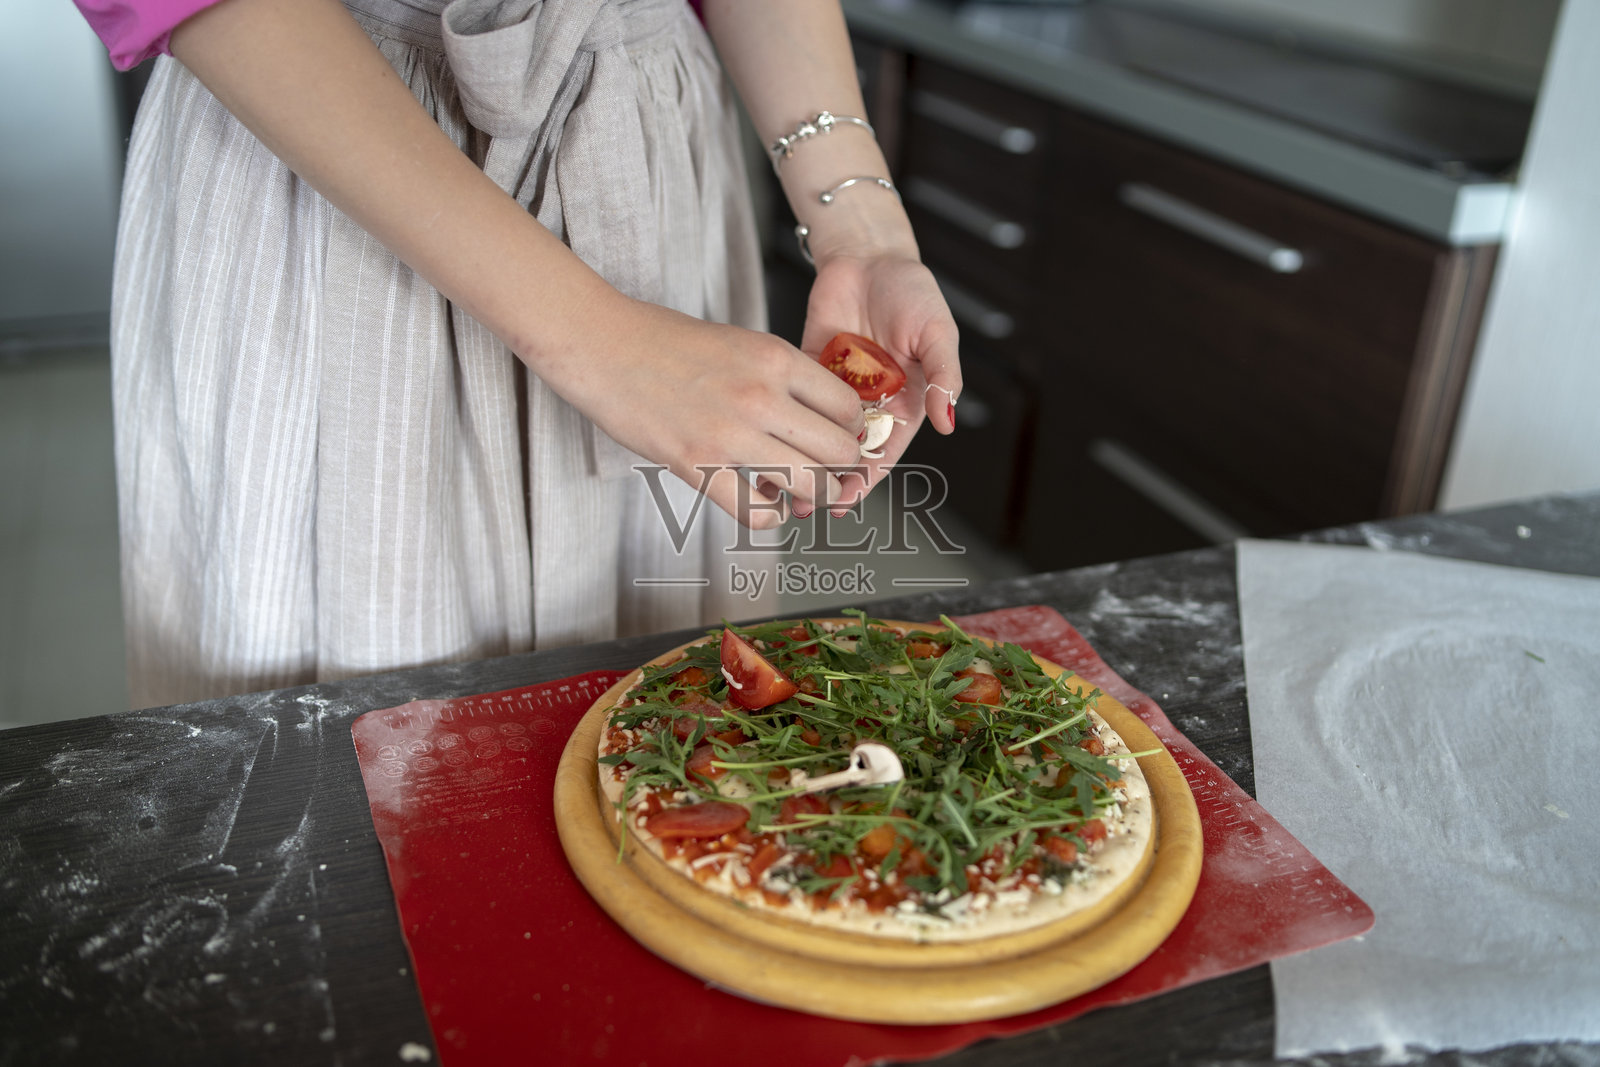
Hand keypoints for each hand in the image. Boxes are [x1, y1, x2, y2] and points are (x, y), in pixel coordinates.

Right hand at [534, 296, 867, 528]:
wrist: (603, 345)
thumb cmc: (665, 341)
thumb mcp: (740, 341)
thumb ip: (780, 375)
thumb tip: (816, 414)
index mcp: (775, 359)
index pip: (847, 407)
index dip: (854, 430)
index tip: (845, 439)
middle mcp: (761, 396)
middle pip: (837, 451)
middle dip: (844, 471)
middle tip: (837, 476)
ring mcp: (729, 434)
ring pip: (806, 485)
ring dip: (815, 498)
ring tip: (806, 497)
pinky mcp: (696, 465)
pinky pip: (754, 510)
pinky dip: (769, 516)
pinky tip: (765, 505)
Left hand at [800, 252, 961, 513]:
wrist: (870, 255)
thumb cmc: (912, 292)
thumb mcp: (937, 333)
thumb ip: (944, 376)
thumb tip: (948, 420)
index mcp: (904, 400)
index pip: (882, 450)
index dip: (864, 478)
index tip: (845, 500)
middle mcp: (870, 401)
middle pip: (846, 452)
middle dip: (827, 479)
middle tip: (806, 504)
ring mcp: (837, 387)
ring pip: (817, 434)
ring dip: (801, 459)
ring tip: (781, 486)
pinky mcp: (808, 368)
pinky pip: (796, 402)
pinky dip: (785, 424)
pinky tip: (768, 444)